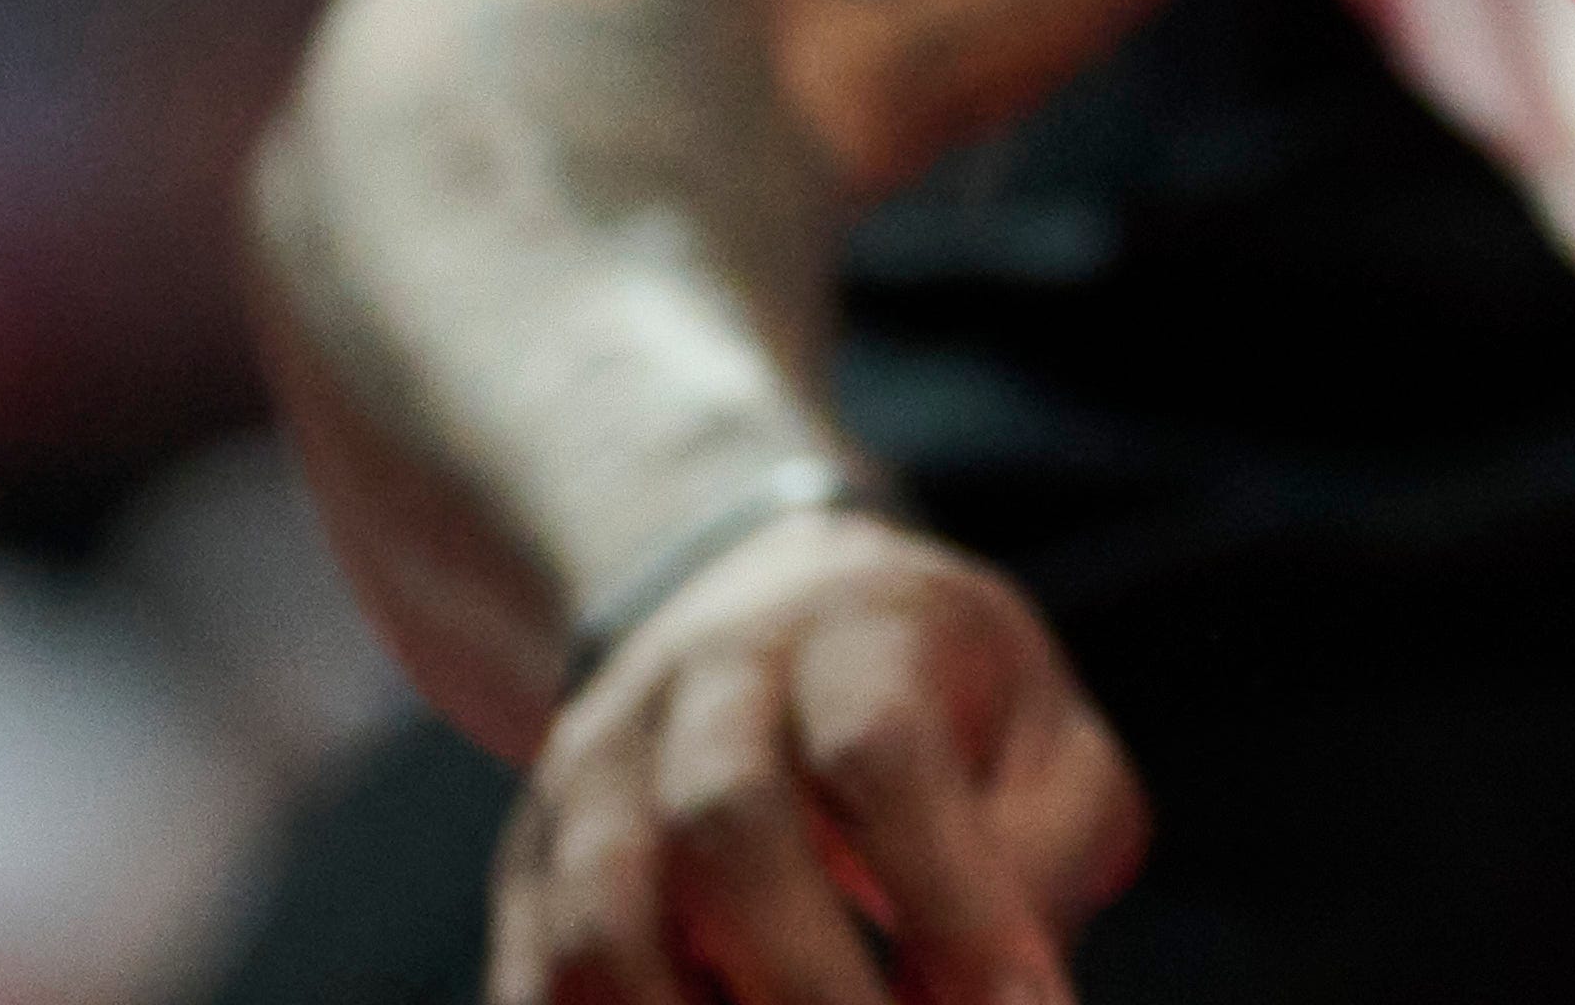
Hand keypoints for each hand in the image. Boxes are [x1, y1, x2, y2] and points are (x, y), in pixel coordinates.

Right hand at [500, 508, 1141, 1004]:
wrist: (762, 608)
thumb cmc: (943, 708)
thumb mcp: (1042, 734)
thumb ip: (1046, 854)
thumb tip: (1002, 998)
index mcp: (855, 628)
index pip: (880, 749)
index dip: (949, 899)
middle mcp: (705, 684)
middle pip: (723, 824)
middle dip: (812, 983)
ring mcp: (594, 774)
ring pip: (599, 923)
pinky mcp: (528, 871)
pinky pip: (534, 986)